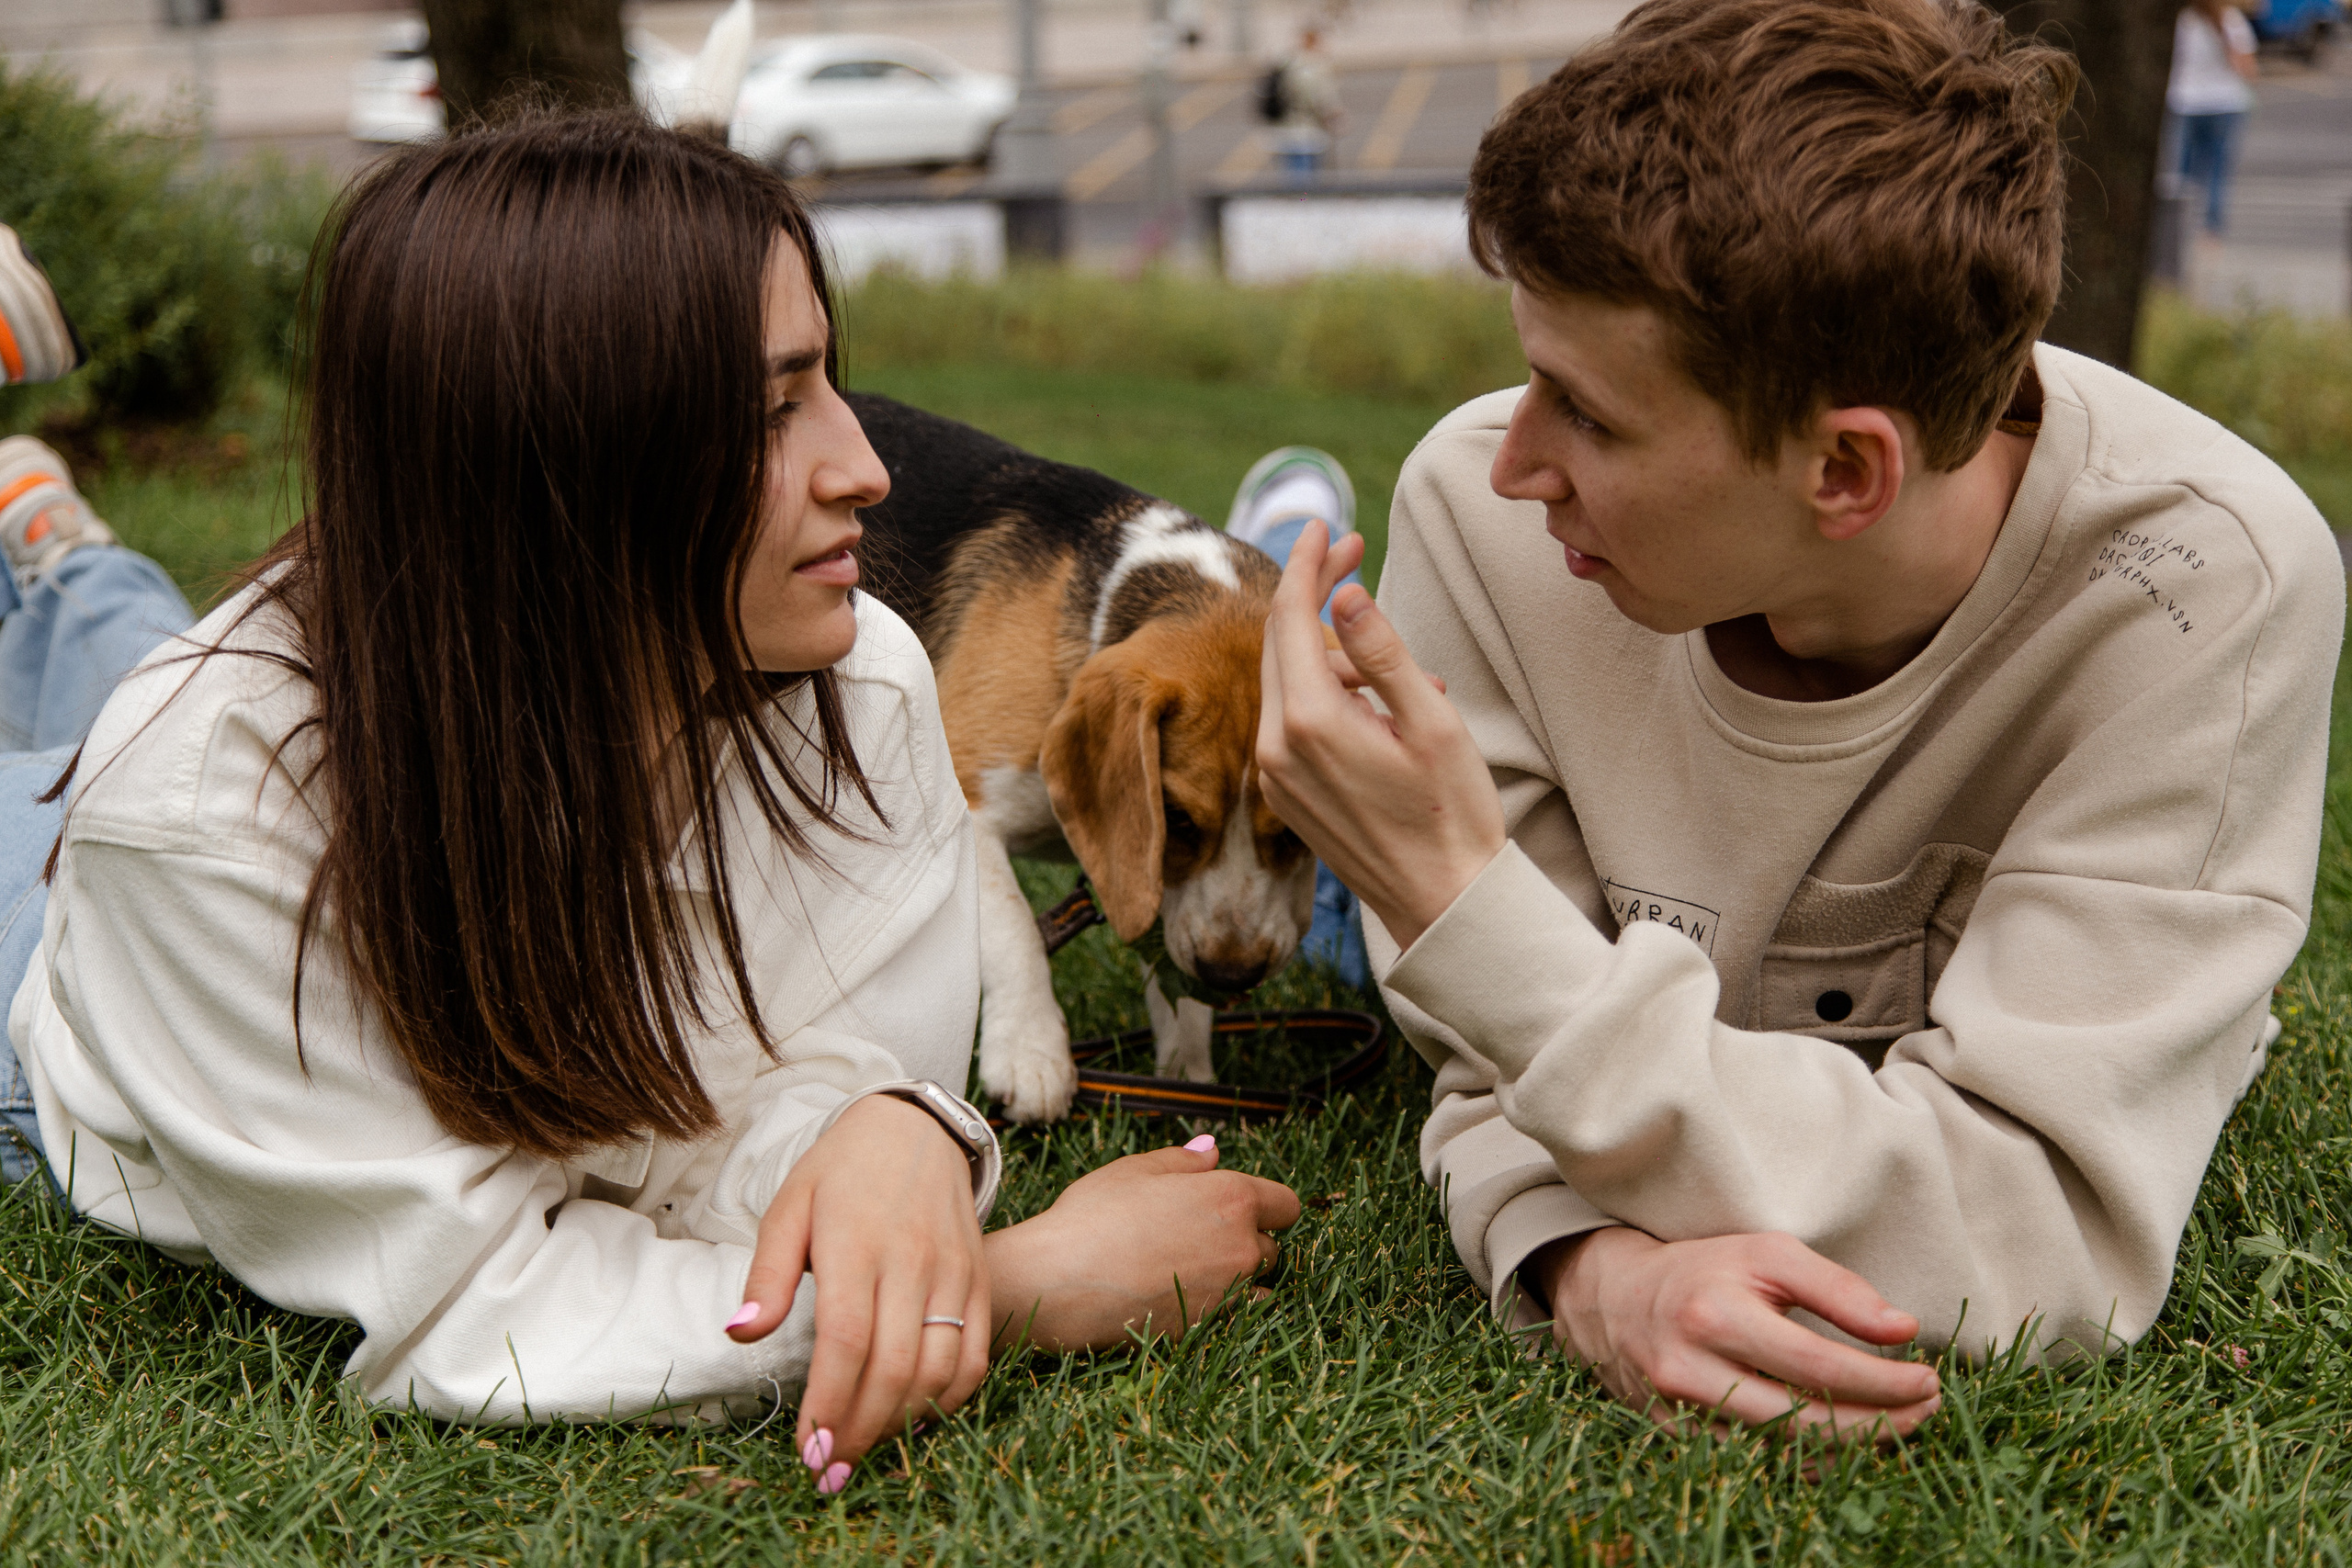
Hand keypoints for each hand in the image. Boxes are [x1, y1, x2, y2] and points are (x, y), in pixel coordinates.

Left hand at [726, 1095, 988, 1488]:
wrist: (914, 1130)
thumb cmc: (840, 1174)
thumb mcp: (789, 1208)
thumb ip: (765, 1275)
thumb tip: (739, 1334)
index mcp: (854, 1244)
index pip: (845, 1342)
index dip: (829, 1405)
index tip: (809, 1449)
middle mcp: (911, 1261)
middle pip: (893, 1367)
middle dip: (862, 1430)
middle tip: (831, 1469)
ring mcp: (953, 1272)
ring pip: (939, 1368)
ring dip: (903, 1423)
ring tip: (867, 1447)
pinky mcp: (979, 1279)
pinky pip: (976, 1354)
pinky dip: (950, 1398)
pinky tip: (915, 1416)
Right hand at [984, 1136, 1300, 1350]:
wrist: (1061, 1282)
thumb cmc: (1094, 1217)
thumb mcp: (1136, 1171)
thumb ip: (1184, 1161)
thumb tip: (1211, 1153)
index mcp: (1232, 1198)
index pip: (1286, 1204)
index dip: (1266, 1205)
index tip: (1240, 1209)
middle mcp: (1243, 1245)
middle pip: (1270, 1245)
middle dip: (1245, 1239)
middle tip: (1197, 1237)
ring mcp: (1231, 1292)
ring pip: (1255, 1282)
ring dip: (1237, 1275)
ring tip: (1187, 1268)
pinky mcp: (1211, 1328)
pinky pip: (1237, 1316)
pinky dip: (1224, 1307)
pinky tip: (1186, 1296)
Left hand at [1257, 521, 1503, 950]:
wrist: (1443, 906)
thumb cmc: (1452, 815)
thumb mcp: (1433, 722)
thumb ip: (1383, 652)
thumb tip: (1343, 593)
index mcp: (1310, 722)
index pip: (1290, 617)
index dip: (1307, 563)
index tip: (1327, 526)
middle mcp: (1276, 748)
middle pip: (1279, 642)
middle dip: (1314, 593)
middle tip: (1355, 553)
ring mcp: (1274, 775)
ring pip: (1288, 681)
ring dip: (1335, 655)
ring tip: (1414, 678)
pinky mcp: (1284, 795)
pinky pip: (1294, 720)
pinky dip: (1329, 696)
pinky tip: (1384, 710)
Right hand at [1532, 1227, 1940, 1444]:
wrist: (1614, 1299)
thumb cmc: (1704, 1270)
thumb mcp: (1767, 1254)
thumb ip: (1838, 1288)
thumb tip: (1905, 1330)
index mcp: (1716, 1317)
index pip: (1820, 1367)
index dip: (1885, 1383)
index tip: (1929, 1379)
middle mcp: (1693, 1371)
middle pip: (1807, 1421)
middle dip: (1882, 1423)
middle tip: (1927, 1408)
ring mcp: (1682, 1415)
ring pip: (1786, 1454)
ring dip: (1853, 1448)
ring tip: (1897, 1424)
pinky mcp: (1678, 1441)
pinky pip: (1760, 1465)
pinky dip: (1811, 1460)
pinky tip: (1844, 1440)